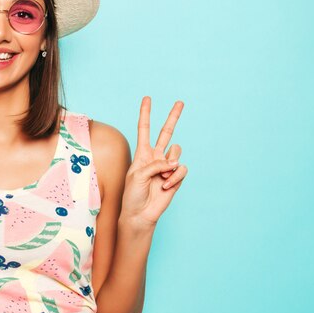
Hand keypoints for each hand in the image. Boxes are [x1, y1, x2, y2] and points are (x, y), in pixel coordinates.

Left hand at [120, 96, 187, 231]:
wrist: (140, 213)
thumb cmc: (133, 195)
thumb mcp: (137, 175)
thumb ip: (155, 164)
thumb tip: (174, 163)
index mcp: (142, 153)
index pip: (144, 129)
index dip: (145, 114)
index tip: (147, 98)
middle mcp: (156, 157)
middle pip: (166, 132)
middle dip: (173, 117)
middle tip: (180, 102)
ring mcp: (167, 166)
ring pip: (176, 151)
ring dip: (169, 165)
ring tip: (161, 178)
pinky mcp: (176, 177)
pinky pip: (180, 170)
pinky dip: (173, 178)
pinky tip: (165, 186)